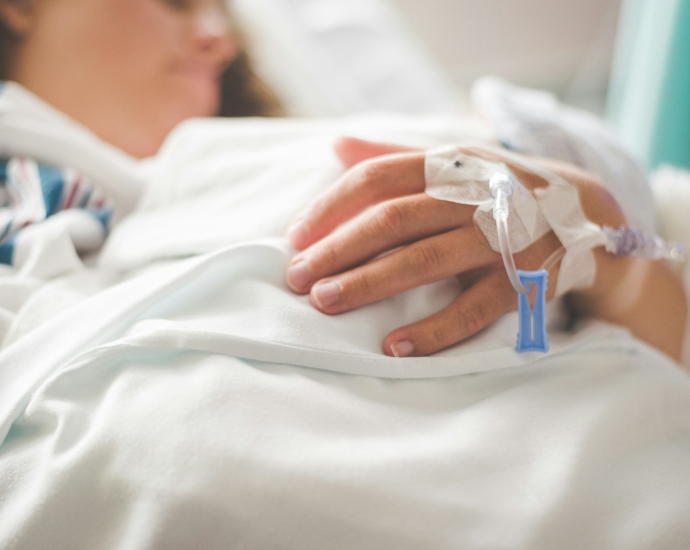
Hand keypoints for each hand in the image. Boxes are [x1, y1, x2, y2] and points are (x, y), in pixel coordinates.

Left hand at [286, 138, 685, 361]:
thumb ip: (397, 155)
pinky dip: (434, 329)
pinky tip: (394, 346)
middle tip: (296, 277)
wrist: (585, 213)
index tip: (293, 236)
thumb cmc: (498, 189)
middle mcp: (472, 196)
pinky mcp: (526, 279)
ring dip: (370, 284)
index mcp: (449, 165)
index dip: (330, 205)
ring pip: (425, 260)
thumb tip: (336, 144)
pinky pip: (474, 308)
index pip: (377, 176)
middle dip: (338, 249)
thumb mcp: (454, 163)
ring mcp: (501, 238)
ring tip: (325, 303)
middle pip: (393, 219)